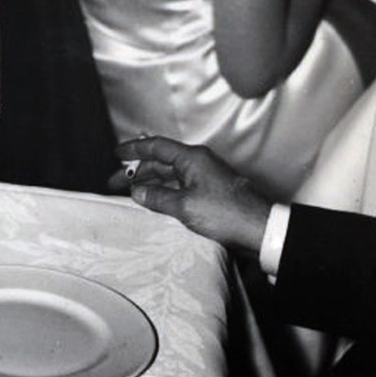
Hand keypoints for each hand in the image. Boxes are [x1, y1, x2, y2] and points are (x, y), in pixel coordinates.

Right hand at [109, 136, 270, 256]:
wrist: (259, 229)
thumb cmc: (225, 213)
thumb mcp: (184, 206)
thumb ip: (157, 197)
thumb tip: (137, 191)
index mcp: (192, 158)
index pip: (156, 146)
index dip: (134, 149)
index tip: (116, 154)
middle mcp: (198, 163)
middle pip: (162, 161)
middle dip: (137, 171)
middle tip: (116, 184)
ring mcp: (205, 177)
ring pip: (170, 175)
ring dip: (150, 183)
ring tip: (131, 194)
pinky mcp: (210, 192)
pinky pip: (180, 186)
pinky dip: (164, 192)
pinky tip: (154, 202)